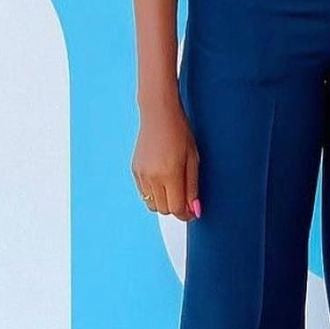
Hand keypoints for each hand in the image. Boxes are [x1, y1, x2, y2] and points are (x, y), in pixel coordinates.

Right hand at [131, 94, 201, 220]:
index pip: (176, 208)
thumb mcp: (193, 159)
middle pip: (164, 210)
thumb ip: (193, 187)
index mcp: (169, 174)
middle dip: (176, 208)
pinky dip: (154, 193)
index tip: (193, 211)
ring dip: (164, 202)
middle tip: (186, 199)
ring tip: (174, 187)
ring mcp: (141, 175)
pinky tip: (163, 179)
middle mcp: (152, 177)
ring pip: (152, 204)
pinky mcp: (135, 171)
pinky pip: (144, 193)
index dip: (186, 214)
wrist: (158, 114)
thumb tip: (194, 210)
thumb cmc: (179, 132)